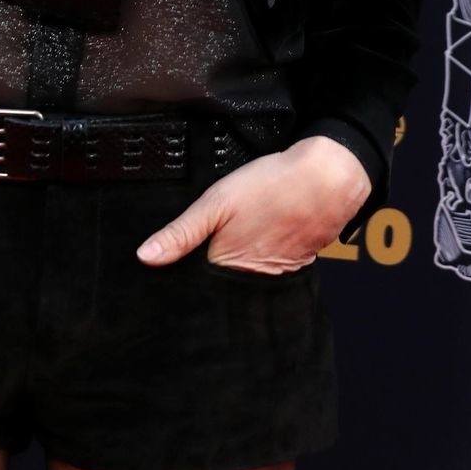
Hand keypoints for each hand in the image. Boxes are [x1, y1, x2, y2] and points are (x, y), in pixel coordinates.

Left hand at [135, 135, 373, 274]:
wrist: (326, 178)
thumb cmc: (270, 186)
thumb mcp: (216, 201)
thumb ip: (181, 232)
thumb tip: (144, 258)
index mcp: (228, 268)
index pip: (198, 290)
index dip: (183, 285)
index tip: (169, 283)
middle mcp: (252, 281)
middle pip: (223, 291)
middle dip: (211, 283)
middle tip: (205, 259)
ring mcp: (276, 275)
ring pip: (247, 283)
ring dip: (237, 274)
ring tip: (234, 250)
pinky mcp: (295, 266)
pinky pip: (270, 273)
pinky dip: (262, 263)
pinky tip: (260, 242)